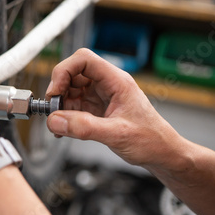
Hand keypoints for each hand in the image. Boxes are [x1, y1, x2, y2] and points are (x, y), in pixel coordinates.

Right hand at [46, 48, 185, 168]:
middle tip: (53, 109)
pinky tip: (63, 130)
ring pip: (71, 90)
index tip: (55, 91)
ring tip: (58, 123)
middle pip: (73, 73)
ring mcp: (100, 97)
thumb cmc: (151, 140)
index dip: (64, 71)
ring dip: (60, 104)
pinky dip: (64, 116)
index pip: (84, 60)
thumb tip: (55, 121)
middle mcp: (107, 85)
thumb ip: (83, 127)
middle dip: (59, 89)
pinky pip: (73, 106)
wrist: (161, 154)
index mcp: (116, 81)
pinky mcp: (95, 110)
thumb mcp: (116, 134)